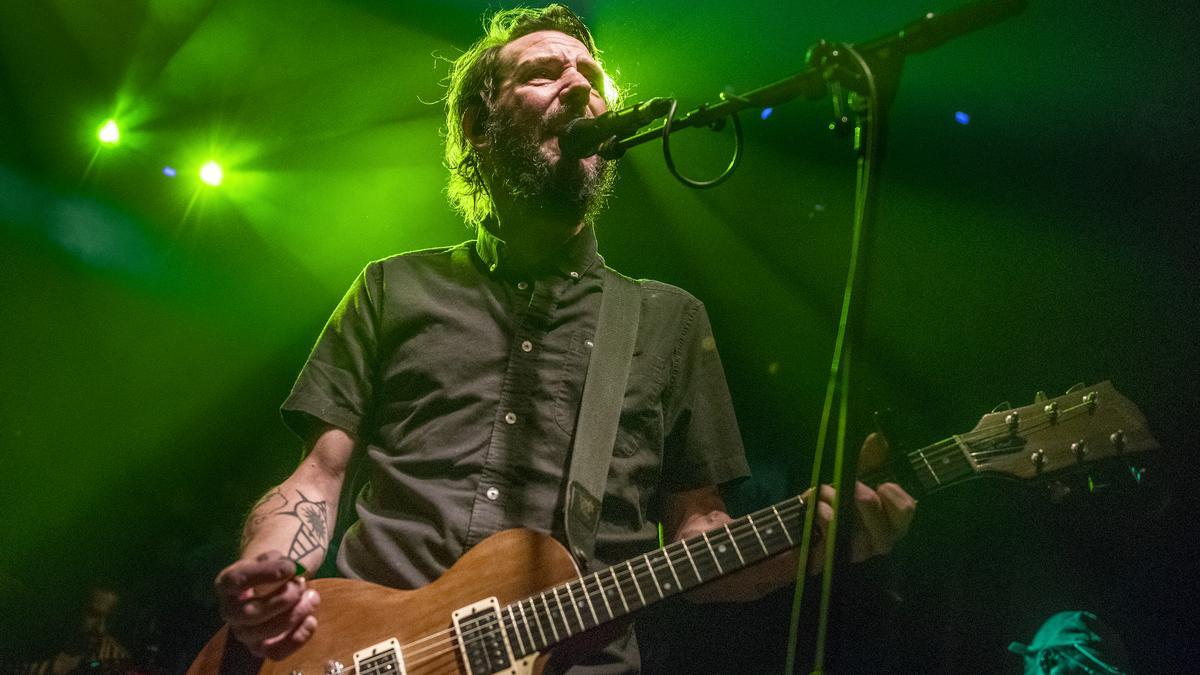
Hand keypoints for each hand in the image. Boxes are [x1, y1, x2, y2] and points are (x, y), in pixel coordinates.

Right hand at [214, 551, 319, 659]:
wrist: (275, 587)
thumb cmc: (272, 570)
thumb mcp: (272, 558)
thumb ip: (278, 561)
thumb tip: (291, 571)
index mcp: (227, 584)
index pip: (236, 580)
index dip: (264, 574)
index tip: (290, 568)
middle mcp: (230, 612)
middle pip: (250, 613)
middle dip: (283, 600)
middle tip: (302, 586)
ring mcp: (244, 633)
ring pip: (264, 633)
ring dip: (294, 615)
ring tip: (312, 598)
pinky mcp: (260, 648)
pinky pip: (276, 652)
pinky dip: (297, 638)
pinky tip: (311, 620)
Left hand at [804, 433, 916, 573]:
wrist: (803, 524)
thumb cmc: (837, 501)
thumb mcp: (855, 475)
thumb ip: (870, 458)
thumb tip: (878, 436)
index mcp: (892, 520)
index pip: (907, 511)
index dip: (896, 496)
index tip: (882, 484)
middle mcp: (879, 541)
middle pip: (887, 529)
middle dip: (866, 502)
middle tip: (852, 487)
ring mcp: (857, 553)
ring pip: (858, 533)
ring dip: (837, 501)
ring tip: (824, 491)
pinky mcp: (833, 557)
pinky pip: (832, 535)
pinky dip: (822, 513)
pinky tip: (815, 504)